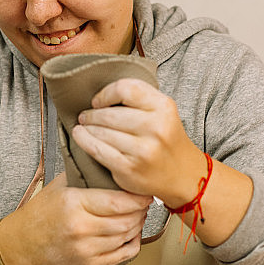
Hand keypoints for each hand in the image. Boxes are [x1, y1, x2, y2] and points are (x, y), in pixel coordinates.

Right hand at [0, 172, 151, 264]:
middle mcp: (81, 229)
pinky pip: (123, 255)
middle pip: (126, 220)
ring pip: (127, 236)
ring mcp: (86, 250)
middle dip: (141, 209)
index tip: (144, 190)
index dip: (136, 197)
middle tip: (143, 199)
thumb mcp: (59, 186)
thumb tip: (110, 159)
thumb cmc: (40, 213)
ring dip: (138, 223)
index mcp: (74, 204)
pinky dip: (133, 242)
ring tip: (138, 212)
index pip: (117, 202)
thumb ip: (84, 173)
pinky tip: (131, 232)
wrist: (21, 245)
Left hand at [72, 78, 206, 207]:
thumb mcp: (163, 112)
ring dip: (87, 127)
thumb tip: (101, 95)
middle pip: (110, 113)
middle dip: (92, 114)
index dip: (106, 93)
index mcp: (164, 107)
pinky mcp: (130, 169)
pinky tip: (80, 136)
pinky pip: (98, 150)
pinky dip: (84, 141)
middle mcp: (156, 127)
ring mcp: (143, 150)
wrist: (183, 175)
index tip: (99, 101)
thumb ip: (138, 100)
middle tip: (86, 115)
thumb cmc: (167, 140)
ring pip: (101, 132)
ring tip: (84, 126)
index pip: (125, 88)